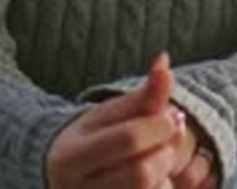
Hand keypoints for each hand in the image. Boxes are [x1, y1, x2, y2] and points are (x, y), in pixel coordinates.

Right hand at [46, 52, 184, 188]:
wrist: (61, 179)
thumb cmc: (90, 140)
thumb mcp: (107, 115)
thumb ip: (140, 94)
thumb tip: (164, 60)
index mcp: (72, 156)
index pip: (128, 139)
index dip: (158, 126)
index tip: (175, 116)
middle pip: (142, 174)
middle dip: (166, 154)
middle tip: (171, 142)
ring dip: (167, 177)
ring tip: (162, 162)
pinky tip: (157, 183)